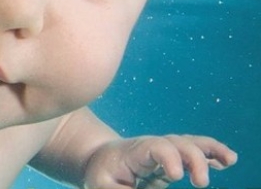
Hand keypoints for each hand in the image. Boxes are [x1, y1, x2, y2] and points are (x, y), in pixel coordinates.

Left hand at [83, 135, 236, 188]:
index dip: (169, 158)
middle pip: (176, 143)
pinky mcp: (173, 159)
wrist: (99, 159)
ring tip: (229, 159)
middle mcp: (152, 147)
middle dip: (193, 159)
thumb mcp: (103, 186)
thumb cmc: (102, 174)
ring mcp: (164, 150)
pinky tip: (227, 160)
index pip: (155, 148)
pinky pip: (193, 151)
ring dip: (209, 149)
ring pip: (188, 143)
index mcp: (134, 152)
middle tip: (201, 183)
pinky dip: (211, 153)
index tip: (177, 176)